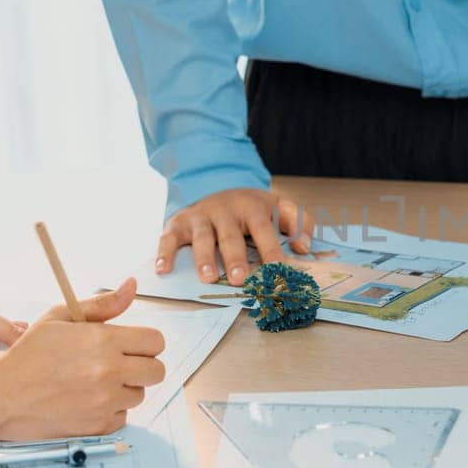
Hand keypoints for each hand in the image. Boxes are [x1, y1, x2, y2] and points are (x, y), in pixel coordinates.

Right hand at [0, 278, 165, 437]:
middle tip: (116, 364)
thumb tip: (132, 286)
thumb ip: (102, 304)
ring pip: (139, 394)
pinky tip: (86, 400)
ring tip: (93, 382)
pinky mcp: (98, 426)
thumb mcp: (60, 318)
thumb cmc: (28, 354)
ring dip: (123, 388)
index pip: (156, 342)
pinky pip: (122, 416)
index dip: (145, 342)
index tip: (130, 345)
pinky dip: (110, 410)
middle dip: (141, 365)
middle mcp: (109, 371)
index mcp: (103, 341)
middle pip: (156, 370)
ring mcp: (105, 402)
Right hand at [156, 188, 313, 285]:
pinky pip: (169, 237)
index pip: (263, 228)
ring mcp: (201, 215)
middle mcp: (225, 209)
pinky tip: (163, 269)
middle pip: (230, 235)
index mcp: (252, 206)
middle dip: (235, 257)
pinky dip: (165, 252)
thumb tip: (304, 247)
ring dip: (203, 258)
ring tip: (208, 278)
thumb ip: (299, 222)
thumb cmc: (254, 209)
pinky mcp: (179, 222)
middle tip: (240, 279)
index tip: (279, 270)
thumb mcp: (280, 207)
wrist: (219, 189)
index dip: (271, 249)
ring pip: (202, 237)